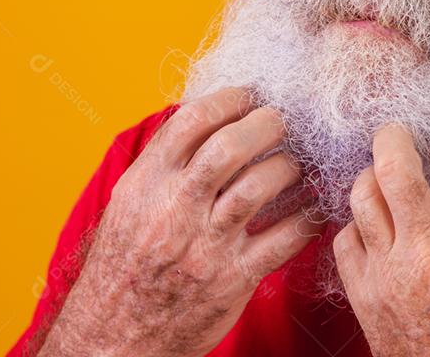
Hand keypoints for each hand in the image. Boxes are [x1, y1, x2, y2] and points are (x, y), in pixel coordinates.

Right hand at [39, 87, 321, 356]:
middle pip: (231, 147)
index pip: (192, 121)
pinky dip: (308, 216)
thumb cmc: (126, 263)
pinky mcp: (234, 278)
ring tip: (296, 164)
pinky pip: (285, 237)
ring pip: (260, 187)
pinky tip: (313, 206)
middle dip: (267, 125)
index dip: (229, 99)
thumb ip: (164, 161)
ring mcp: (206, 244)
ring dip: (289, 167)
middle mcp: (175, 209)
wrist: (116, 334)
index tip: (250, 96)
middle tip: (282, 122)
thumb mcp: (129, 203)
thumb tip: (205, 116)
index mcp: (147, 183)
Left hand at [333, 125, 429, 356]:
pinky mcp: (364, 296)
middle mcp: (429, 250)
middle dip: (393, 135)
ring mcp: (390, 273)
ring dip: (372, 177)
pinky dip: (357, 225)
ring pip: (361, 195)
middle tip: (397, 132)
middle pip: (394, 165)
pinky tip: (375, 228)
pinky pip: (344, 238)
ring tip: (385, 178)